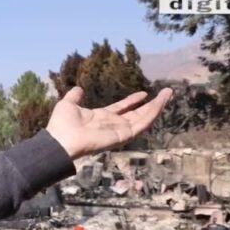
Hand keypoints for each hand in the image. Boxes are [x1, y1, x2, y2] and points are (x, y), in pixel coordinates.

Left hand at [46, 86, 172, 159]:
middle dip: (152, 104)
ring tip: (168, 94)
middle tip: (166, 93)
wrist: (61, 140)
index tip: (144, 93)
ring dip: (157, 107)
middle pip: (137, 114)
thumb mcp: (68, 104)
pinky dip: (152, 114)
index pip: (121, 108)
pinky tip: (160, 104)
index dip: (132, 101)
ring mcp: (119, 131)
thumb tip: (77, 88)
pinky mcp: (124, 135)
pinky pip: (141, 124)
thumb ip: (74, 96)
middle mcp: (113, 124)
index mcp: (102, 117)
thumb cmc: (61, 125)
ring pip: (143, 118)